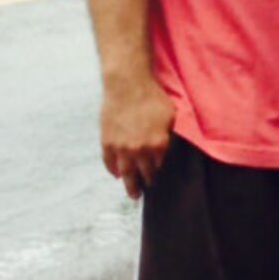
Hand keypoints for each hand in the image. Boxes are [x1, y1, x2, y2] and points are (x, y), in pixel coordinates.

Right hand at [99, 73, 175, 199]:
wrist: (127, 84)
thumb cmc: (152, 97)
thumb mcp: (171, 116)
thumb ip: (169, 134)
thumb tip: (168, 147)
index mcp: (159, 145)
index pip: (160, 167)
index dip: (159, 173)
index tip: (159, 180)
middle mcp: (141, 150)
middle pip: (144, 174)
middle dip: (145, 184)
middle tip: (144, 193)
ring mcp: (122, 148)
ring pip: (126, 173)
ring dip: (129, 185)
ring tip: (133, 195)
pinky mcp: (107, 142)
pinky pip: (109, 162)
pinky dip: (113, 170)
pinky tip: (116, 175)